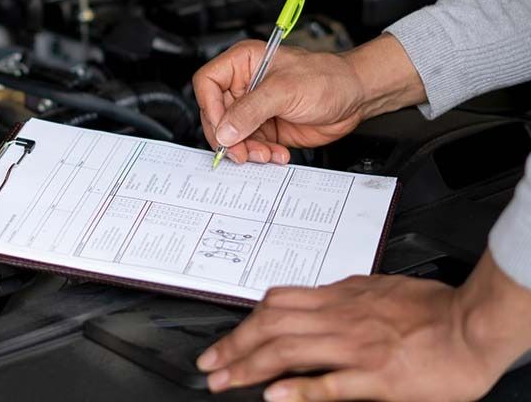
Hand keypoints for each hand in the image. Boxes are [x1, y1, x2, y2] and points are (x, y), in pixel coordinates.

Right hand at [192, 34, 425, 163]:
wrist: (355, 98)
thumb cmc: (327, 78)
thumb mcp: (285, 90)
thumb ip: (251, 111)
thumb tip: (224, 131)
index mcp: (242, 63)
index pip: (207, 83)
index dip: (210, 108)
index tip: (223, 129)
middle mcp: (244, 85)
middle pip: (216, 115)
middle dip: (228, 137)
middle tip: (240, 152)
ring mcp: (254, 109)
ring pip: (231, 135)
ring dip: (246, 150)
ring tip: (265, 155)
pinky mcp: (265, 128)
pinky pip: (250, 146)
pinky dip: (260, 155)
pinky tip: (276, 154)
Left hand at [196, 252, 530, 401]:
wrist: (470, 325)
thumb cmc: (431, 308)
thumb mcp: (377, 288)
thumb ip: (343, 294)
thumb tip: (317, 295)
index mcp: (339, 298)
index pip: (277, 304)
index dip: (246, 322)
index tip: (226, 339)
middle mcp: (339, 319)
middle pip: (272, 327)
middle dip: (235, 346)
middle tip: (209, 365)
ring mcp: (354, 348)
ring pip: (289, 351)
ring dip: (250, 367)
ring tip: (225, 381)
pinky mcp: (375, 377)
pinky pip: (329, 383)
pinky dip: (298, 388)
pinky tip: (274, 396)